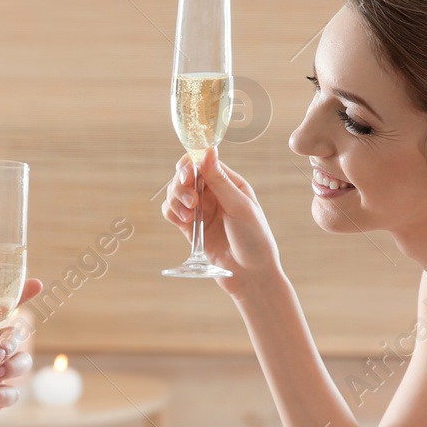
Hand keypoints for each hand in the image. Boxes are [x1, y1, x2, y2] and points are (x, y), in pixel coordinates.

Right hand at [161, 147, 281, 296]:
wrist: (251, 276)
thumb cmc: (255, 239)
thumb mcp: (240, 207)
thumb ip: (220, 181)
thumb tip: (208, 150)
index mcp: (229, 183)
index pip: (202, 163)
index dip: (190, 165)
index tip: (188, 176)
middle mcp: (214, 194)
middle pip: (184, 177)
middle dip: (181, 185)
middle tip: (191, 202)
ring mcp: (201, 211)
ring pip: (175, 194)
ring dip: (175, 200)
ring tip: (188, 216)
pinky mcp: (191, 229)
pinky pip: (172, 213)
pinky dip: (172, 214)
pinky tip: (183, 222)